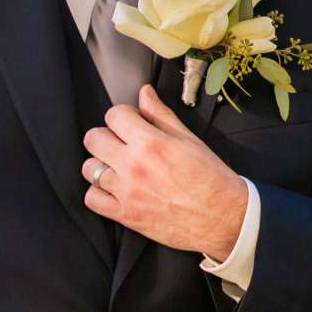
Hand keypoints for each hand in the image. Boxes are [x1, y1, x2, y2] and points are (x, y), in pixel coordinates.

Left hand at [81, 84, 249, 259]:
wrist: (222, 217)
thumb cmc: (211, 178)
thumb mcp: (189, 140)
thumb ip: (161, 115)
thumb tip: (144, 94)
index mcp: (151, 143)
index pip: (114, 115)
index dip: (123, 116)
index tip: (131, 123)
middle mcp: (134, 165)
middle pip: (94, 139)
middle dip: (107, 136)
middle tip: (122, 143)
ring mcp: (126, 192)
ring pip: (90, 168)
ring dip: (102, 164)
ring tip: (119, 167)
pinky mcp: (125, 214)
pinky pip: (92, 199)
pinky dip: (99, 193)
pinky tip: (114, 189)